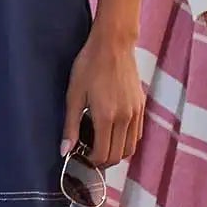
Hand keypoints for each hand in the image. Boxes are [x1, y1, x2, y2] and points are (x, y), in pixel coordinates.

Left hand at [65, 35, 145, 168]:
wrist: (113, 45)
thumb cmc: (89, 66)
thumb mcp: (74, 95)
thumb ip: (70, 126)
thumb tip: (64, 151)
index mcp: (106, 117)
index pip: (103, 154)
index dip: (92, 161)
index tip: (82, 156)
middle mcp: (125, 118)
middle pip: (119, 156)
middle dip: (104, 161)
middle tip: (91, 155)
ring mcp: (136, 112)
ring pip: (131, 147)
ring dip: (117, 153)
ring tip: (103, 146)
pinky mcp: (141, 105)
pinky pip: (137, 133)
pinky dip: (127, 140)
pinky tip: (115, 133)